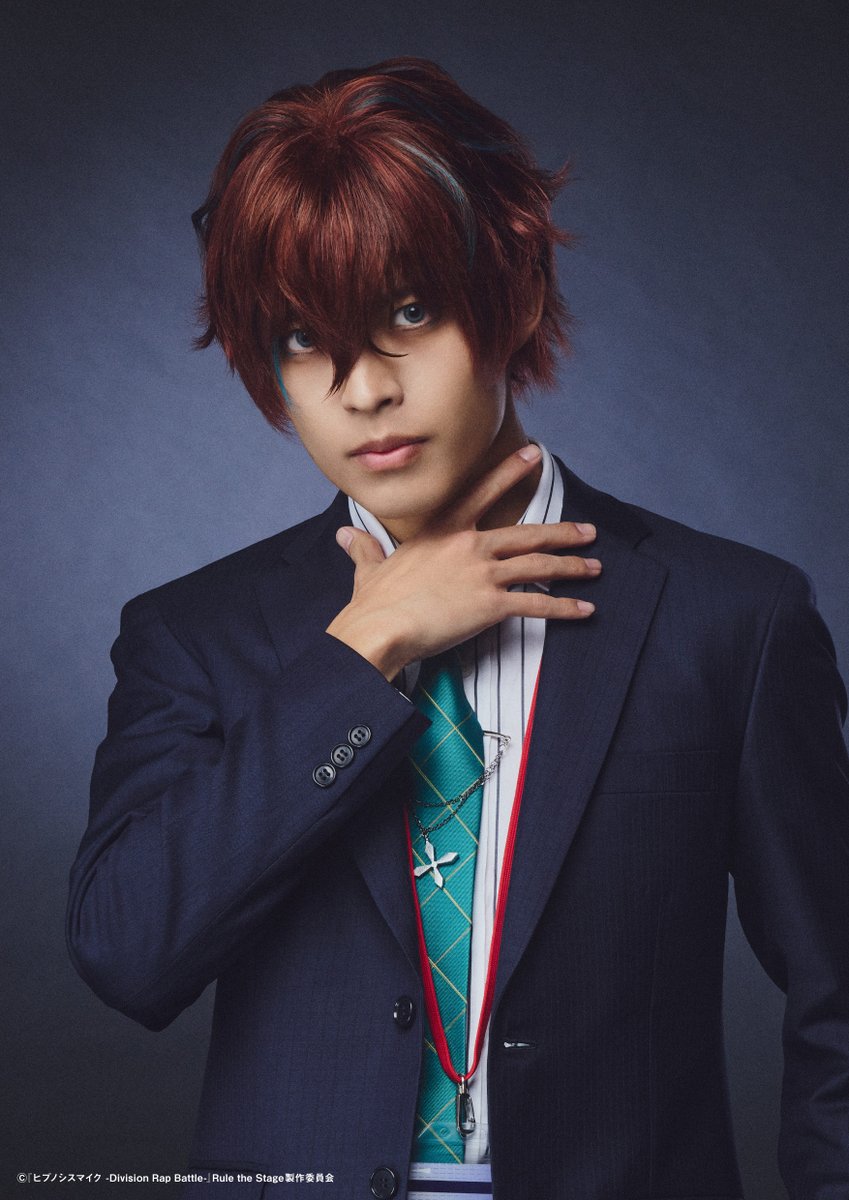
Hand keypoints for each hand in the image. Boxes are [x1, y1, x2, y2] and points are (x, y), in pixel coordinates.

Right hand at [325, 445, 599, 680]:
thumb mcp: (369, 568)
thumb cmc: (373, 602)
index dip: (510, 472)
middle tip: (587, 531)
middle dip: (562, 532)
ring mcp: (483, 573)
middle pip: (527, 533)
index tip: (534, 455)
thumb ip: (364, 548)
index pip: (482, 493)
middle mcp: (469, 545)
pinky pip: (538, 604)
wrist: (379, 627)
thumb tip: (345, 535)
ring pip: (540, 564)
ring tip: (593, 567)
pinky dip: (565, 607)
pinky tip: (583, 609)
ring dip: (571, 567)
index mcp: (442, 531)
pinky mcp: (492, 604)